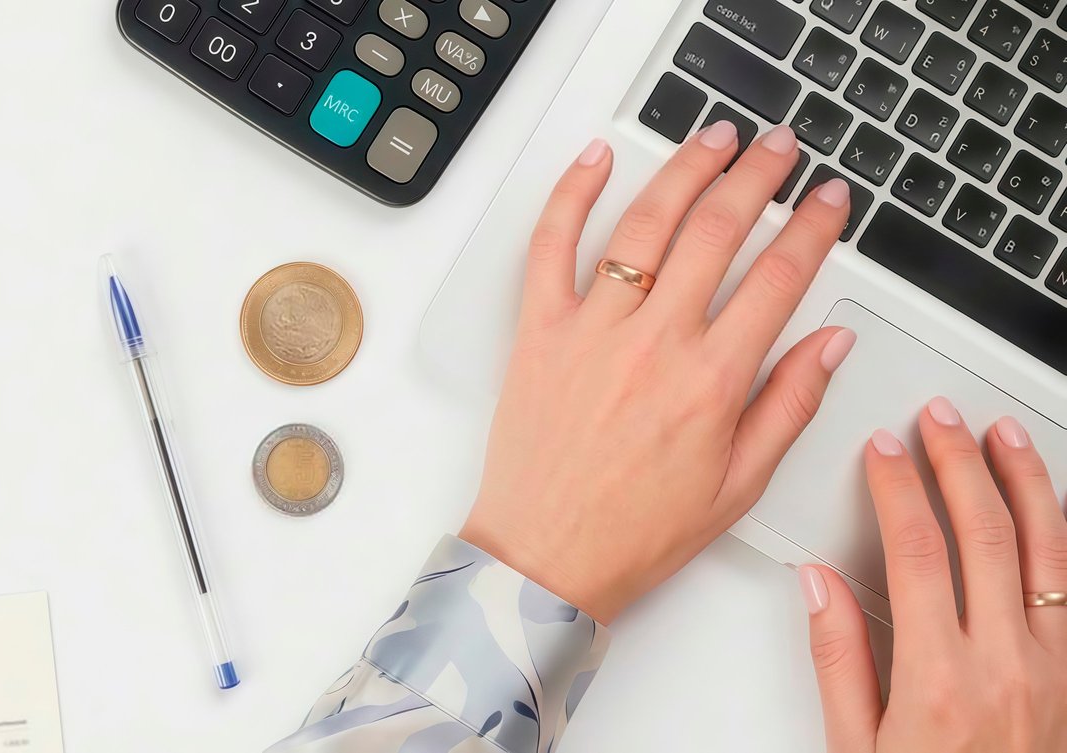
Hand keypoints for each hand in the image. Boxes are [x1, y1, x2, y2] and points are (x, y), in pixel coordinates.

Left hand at [459, 122, 855, 622]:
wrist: (546, 559)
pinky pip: (549, 247)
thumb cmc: (636, 531)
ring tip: (714, 139)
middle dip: (757, 178)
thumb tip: (832, 340)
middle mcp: (653, 344)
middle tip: (779, 149)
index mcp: (711, 381)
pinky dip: (570, 195)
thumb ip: (790, 403)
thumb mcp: (739, 483)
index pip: (780, 278)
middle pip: (716, 231)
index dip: (813, 228)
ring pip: (644, 224)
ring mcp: (591, 332)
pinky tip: (596, 159)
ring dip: (684, 170)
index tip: (828, 200)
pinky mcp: (538, 332)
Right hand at [802, 404, 1066, 752]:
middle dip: (959, 461)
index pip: (918, 548)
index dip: (899, 486)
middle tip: (938, 420)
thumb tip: (817, 587)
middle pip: (986, 532)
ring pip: (1050, 549)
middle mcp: (1007, 665)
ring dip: (1025, 482)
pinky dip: (1066, 537)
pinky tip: (1053, 509)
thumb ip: (840, 660)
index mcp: (940, 678)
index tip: (885, 451)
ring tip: (1003, 437)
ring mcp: (1056, 671)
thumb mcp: (856, 748)